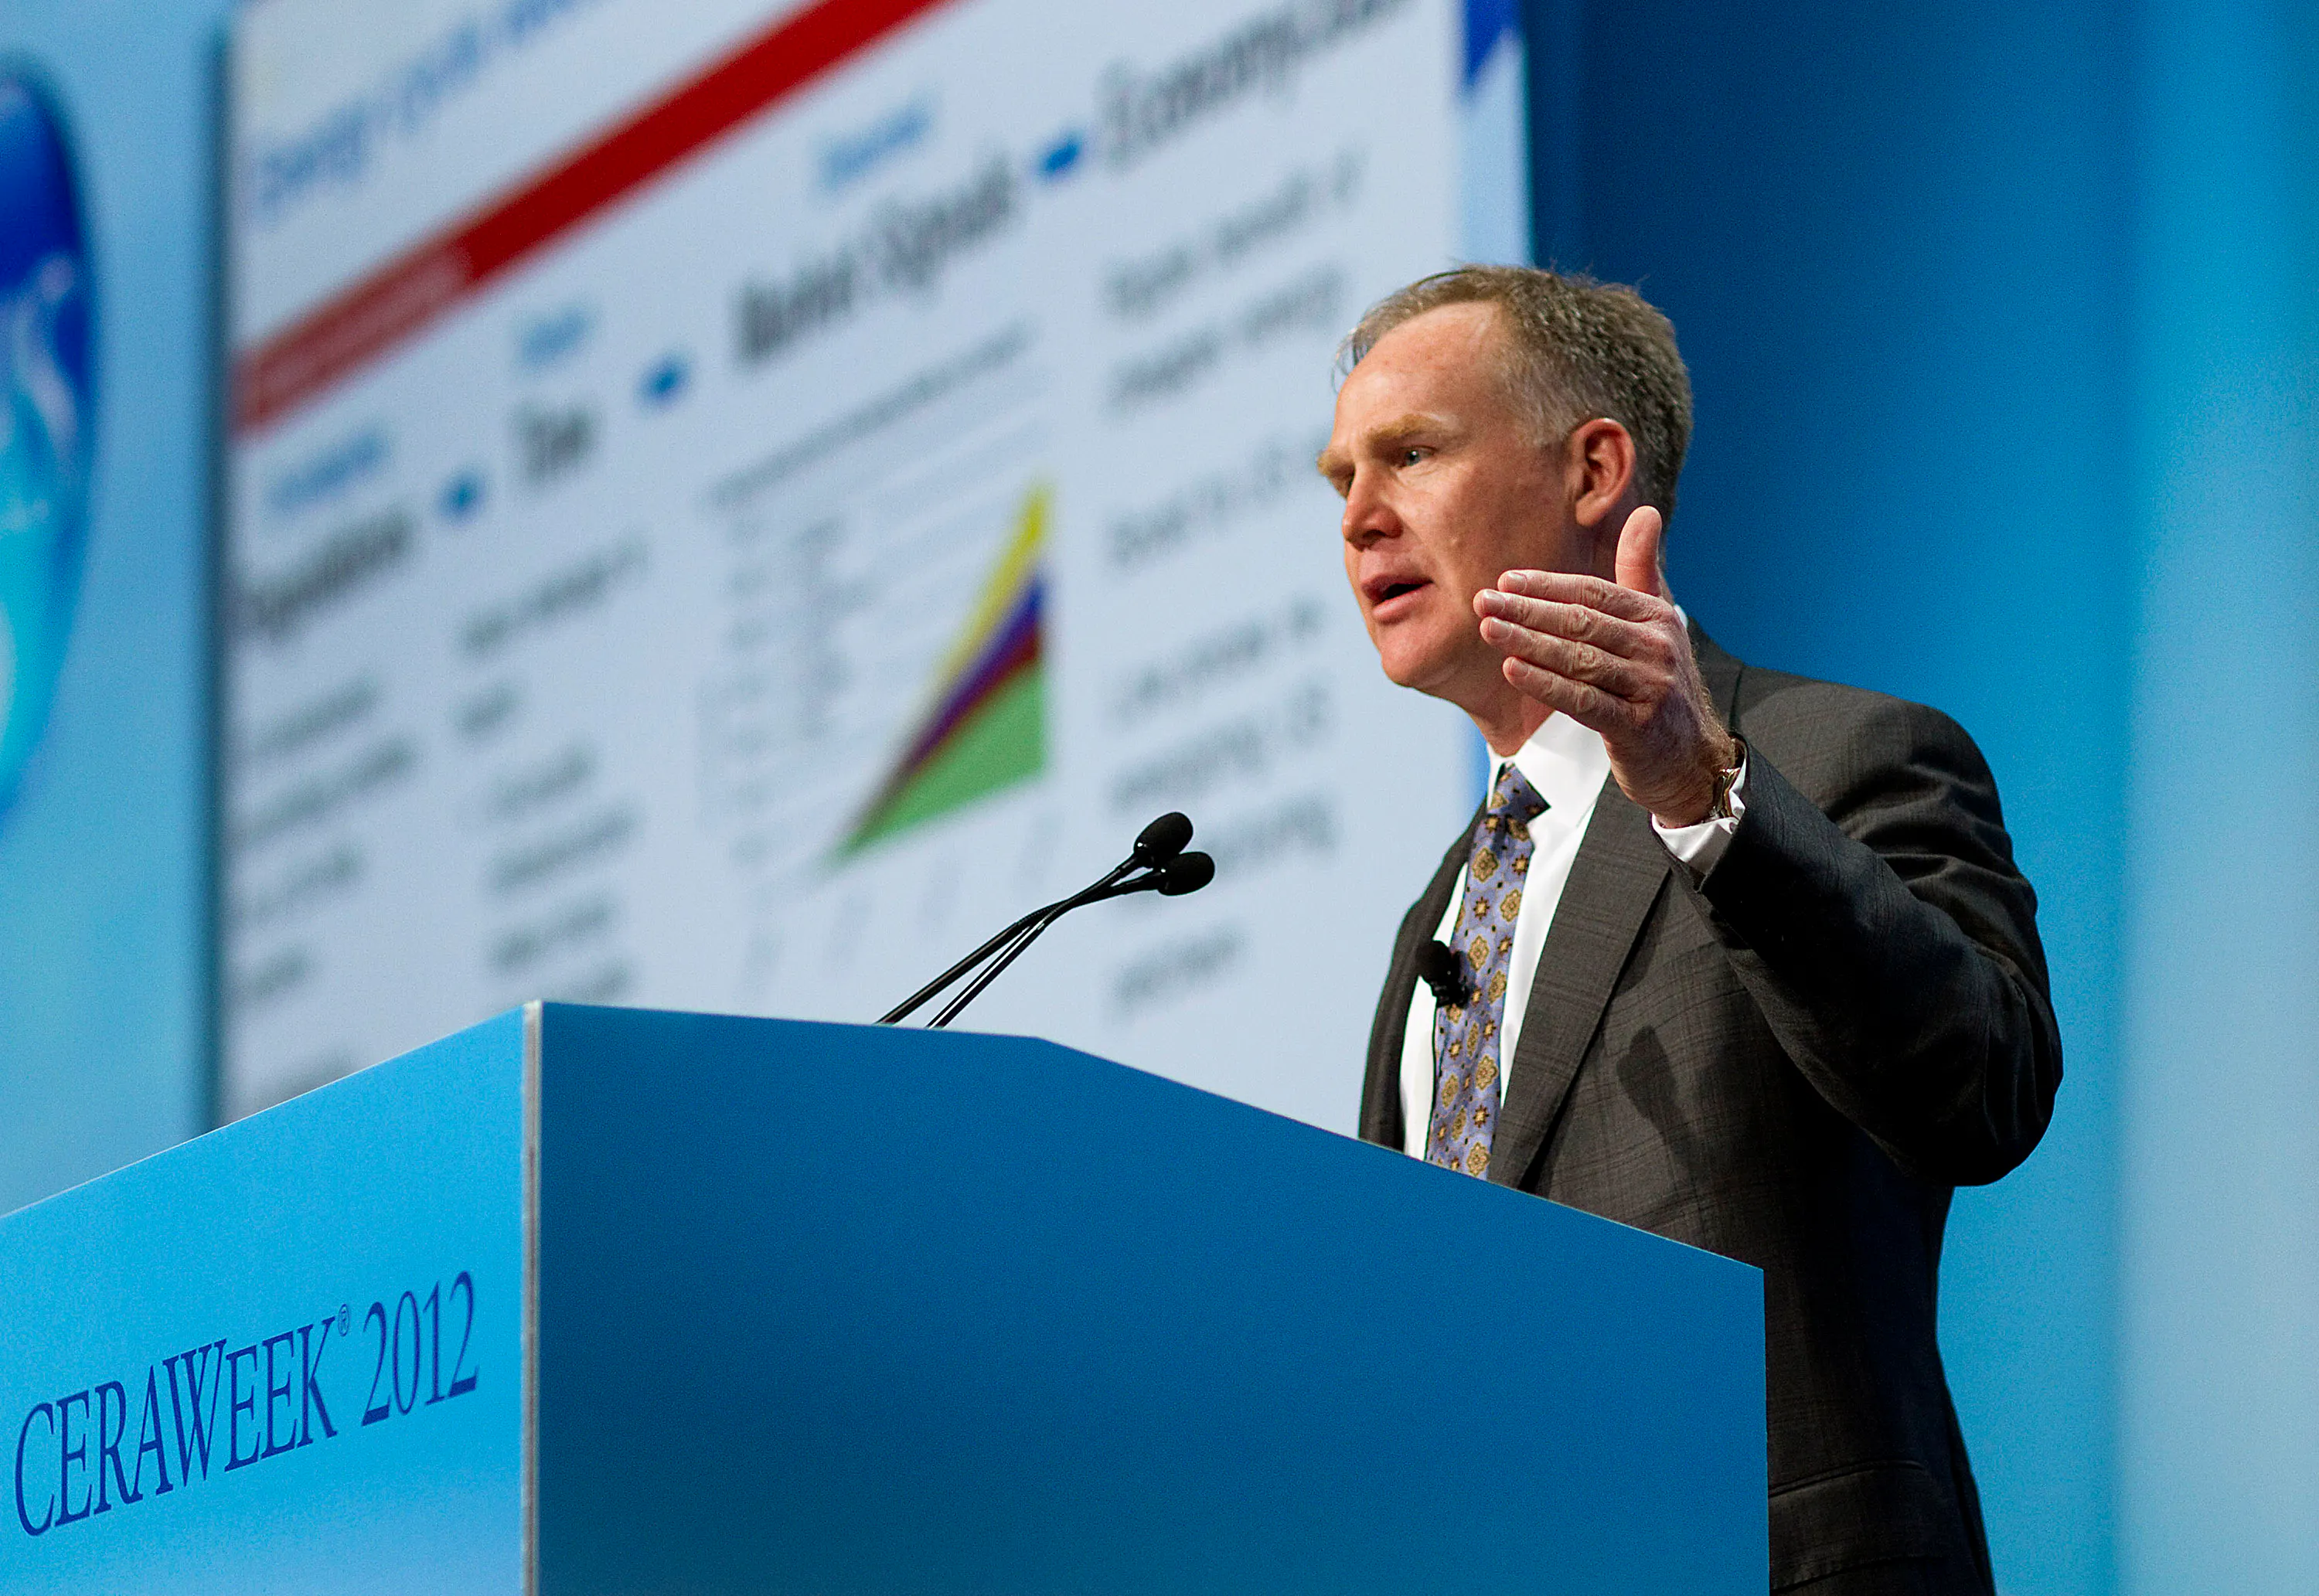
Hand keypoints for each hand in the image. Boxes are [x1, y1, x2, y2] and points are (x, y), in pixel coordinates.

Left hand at [1475, 505, 1737, 825]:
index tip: (1505, 580)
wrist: (1691, 760)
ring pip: (1578, 659)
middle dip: (1527, 609)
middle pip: (1581, 622)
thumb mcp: (1655, 627)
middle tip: (1482, 600)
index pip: (1594, 593)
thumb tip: (1646, 512)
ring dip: (1528, 642)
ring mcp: (1649, 688)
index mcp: (1656, 618)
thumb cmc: (1659, 687)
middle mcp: (1656, 648)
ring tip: (1489, 628)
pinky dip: (1545, 683)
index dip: (1548, 586)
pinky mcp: (1637, 727)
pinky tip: (1512, 669)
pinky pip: (1582, 699)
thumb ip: (1640, 573)